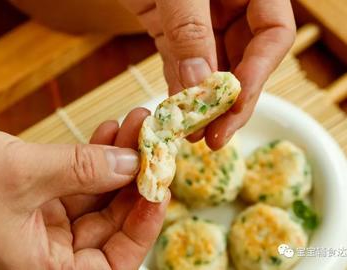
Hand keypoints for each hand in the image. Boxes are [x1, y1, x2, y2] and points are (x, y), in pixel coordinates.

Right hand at [0, 108, 168, 269]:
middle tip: (152, 142)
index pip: (115, 260)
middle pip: (113, 221)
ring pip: (100, 194)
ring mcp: (48, 223)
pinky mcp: (43, 197)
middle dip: (135, 178)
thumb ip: (79, 170)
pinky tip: (112, 131)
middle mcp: (50, 252)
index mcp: (44, 269)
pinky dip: (97, 154)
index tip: (161, 187)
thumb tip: (132, 164)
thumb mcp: (19, 175)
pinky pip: (82, 178)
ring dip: (120, 159)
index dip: (143, 226)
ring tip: (137, 125)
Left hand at [120, 0, 295, 148]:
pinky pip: (182, 64)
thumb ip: (190, 28)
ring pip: (212, 69)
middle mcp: (231, 7)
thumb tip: (198, 85)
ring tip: (193, 134)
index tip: (235, 105)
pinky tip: (176, 112)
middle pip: (243, 61)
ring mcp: (201, 21)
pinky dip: (178, 88)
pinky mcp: (172, 30)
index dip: (258, 74)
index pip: (272, 36)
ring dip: (203, 104)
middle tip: (215, 136)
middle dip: (229, 101)